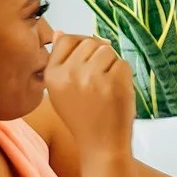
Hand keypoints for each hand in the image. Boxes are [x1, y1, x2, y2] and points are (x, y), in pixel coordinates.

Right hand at [43, 34, 134, 155]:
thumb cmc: (83, 118)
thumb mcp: (60, 92)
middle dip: (98, 56)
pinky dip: (124, 76)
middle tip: (100, 80)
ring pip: (107, 50)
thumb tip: (61, 31)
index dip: (81, 45)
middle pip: (90, 41)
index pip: (66, 38)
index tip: (88, 60)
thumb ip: (60, 62)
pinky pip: (122, 63)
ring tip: (107, 87)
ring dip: (112, 65)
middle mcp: (69, 72)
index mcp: (52, 74)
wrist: (101, 144)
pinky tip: (116, 93)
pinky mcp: (114, 81)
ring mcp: (92, 76)